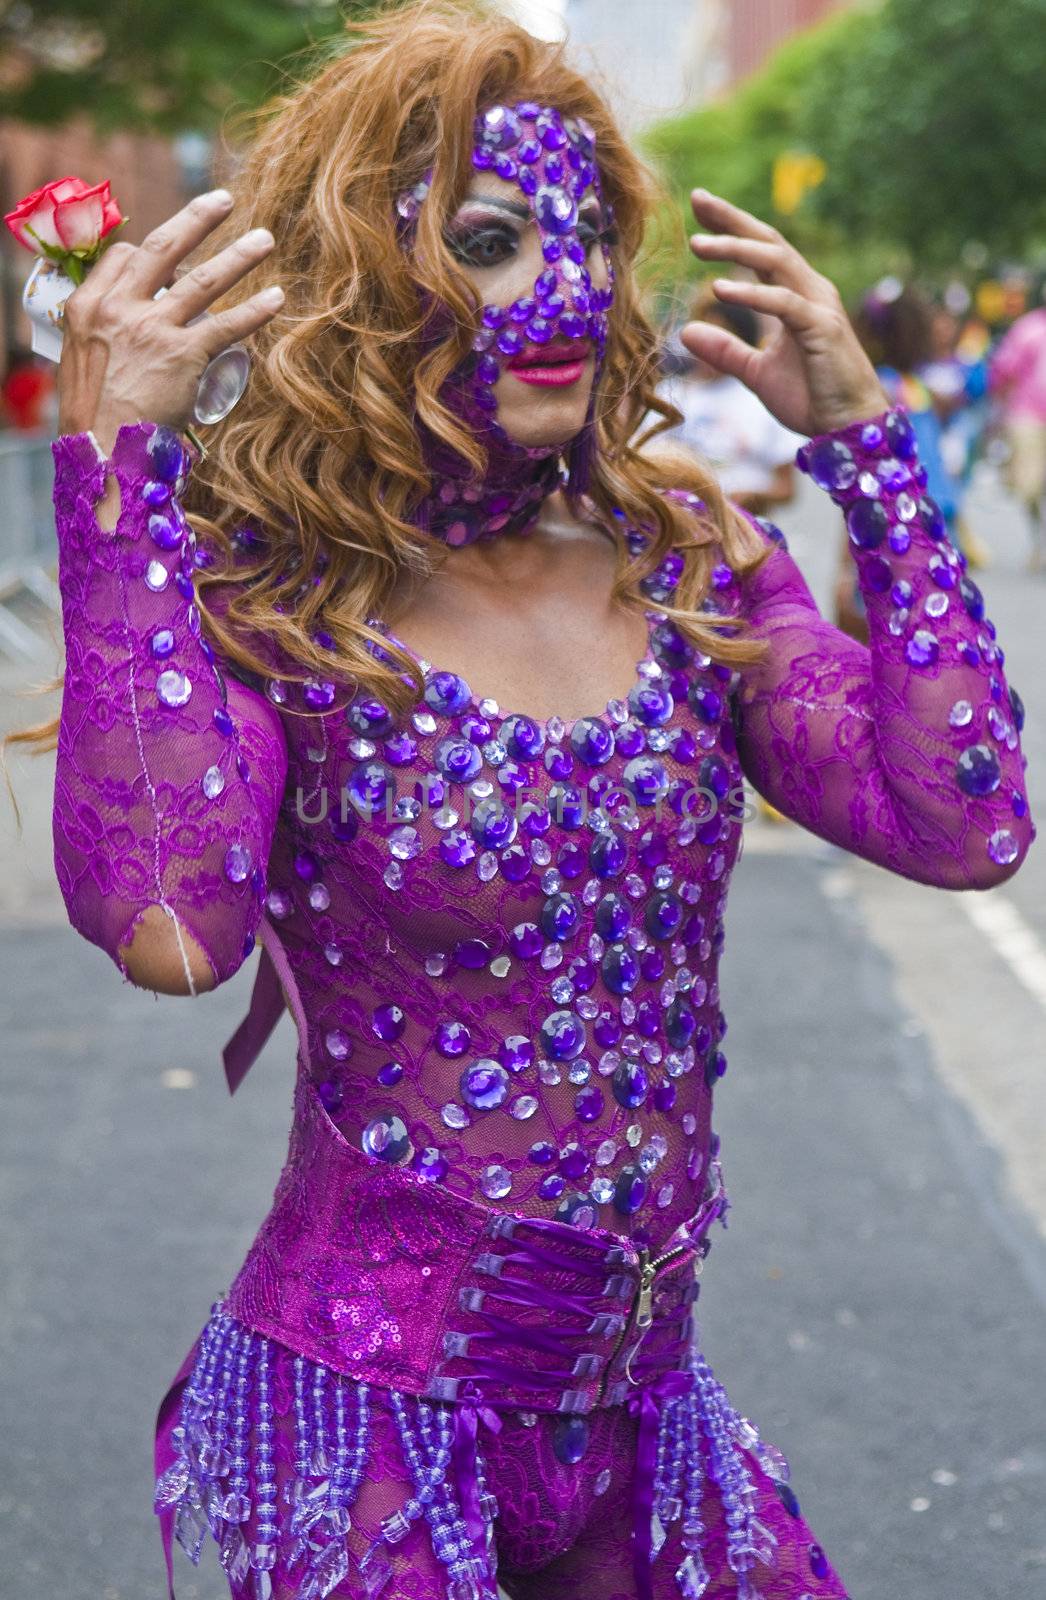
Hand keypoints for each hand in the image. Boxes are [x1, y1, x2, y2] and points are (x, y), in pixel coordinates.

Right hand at [56, 188, 283, 453]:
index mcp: (87, 306)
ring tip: (264, 239)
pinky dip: (254, 311)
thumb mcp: (81, 363)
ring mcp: (152, 329)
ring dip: (238, 256)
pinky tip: (276, 300)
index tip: (173, 259)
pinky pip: (226, 326)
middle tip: (225, 200)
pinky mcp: (183, 355)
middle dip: (197, 219)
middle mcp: (119, 309)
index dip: (151, 254)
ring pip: (201, 281)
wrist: (104, 452)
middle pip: (162, 249)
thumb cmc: (95, 418)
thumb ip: (105, 336)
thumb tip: (131, 331)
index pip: (123, 258)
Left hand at [681, 190, 887, 437]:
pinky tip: (720, 289)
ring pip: (776, 262)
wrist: (847, 428)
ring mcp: (818, 307)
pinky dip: (752, 295)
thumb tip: (686, 331)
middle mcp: (810, 292)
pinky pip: (783, 303)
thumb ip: (725, 351)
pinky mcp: (821, 329)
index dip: (732, 228)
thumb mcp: (757, 373)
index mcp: (795, 296)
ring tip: (697, 245)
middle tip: (697, 199)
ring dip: (735, 249)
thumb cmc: (811, 398)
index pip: (762, 251)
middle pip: (769, 243)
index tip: (698, 209)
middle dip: (733, 220)